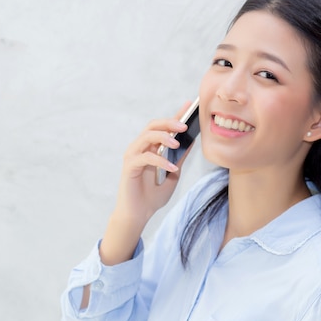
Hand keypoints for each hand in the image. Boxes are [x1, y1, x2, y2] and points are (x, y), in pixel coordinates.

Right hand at [99, 102, 192, 264]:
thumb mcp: (172, 175)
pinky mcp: (129, 166)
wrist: (138, 215)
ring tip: (177, 143)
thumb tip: (191, 142)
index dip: (176, 115)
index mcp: (150, 148)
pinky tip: (172, 167)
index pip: (163, 127)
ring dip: (163, 137)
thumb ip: (179, 159)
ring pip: (147, 136)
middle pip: (152, 125)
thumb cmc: (152, 197)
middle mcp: (140, 148)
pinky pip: (145, 157)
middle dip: (169, 122)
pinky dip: (160, 160)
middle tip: (184, 125)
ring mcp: (133, 156)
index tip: (189, 105)